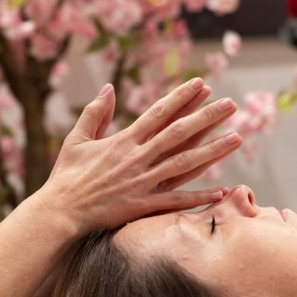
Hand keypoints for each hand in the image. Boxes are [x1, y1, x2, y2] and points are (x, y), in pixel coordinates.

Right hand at [41, 78, 240, 233]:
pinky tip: (221, 189)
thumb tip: (108, 88)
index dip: (181, 98)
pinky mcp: (143, 206)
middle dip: (206, 117)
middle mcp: (137, 159)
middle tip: (231, 104)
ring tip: (237, 138)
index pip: (159, 114)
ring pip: (185, 164)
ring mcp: (143, 183)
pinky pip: (177, 201)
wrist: (60, 212)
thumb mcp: (77, 139)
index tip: (201, 84)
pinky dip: (199, 196)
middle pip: (179, 134)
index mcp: (123, 141)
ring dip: (213, 151)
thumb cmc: (66, 176)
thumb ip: (95, 112)